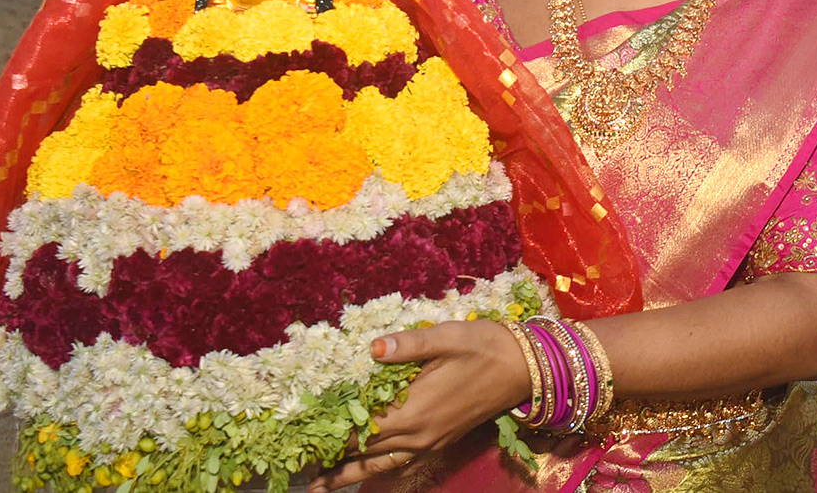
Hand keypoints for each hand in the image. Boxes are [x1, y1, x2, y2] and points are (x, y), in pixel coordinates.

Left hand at [307, 319, 529, 491]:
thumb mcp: (447, 338)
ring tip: (318, 487)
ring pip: (379, 466)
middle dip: (328, 461)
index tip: (296, 441)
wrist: (522, 368)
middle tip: (293, 469)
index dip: (327, 436)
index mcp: (413, 410)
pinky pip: (399, 464)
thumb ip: (409, 344)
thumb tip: (373, 348)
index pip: (359, 430)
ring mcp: (429, 442)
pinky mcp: (438, 442)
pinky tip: (366, 474)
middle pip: (364, 454)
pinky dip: (376, 472)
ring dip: (348, 476)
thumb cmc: (483, 347)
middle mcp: (418, 435)